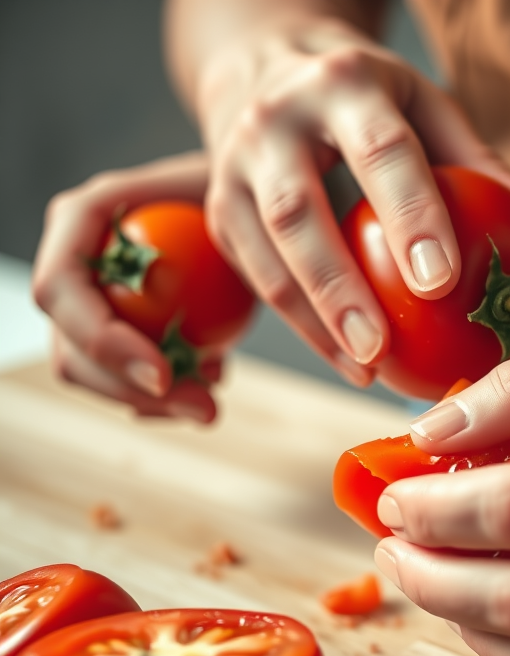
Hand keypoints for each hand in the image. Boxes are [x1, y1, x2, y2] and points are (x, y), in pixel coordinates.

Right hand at [32, 152, 220, 422]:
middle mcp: (74, 260)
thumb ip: (225, 239)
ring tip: (214, 395)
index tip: (164, 376)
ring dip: (155, 402)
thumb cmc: (242, 184)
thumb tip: (238, 303)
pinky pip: (125, 380)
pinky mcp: (117, 329)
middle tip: (208, 410)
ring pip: (96, 376)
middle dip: (134, 393)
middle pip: (71, 349)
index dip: (102, 341)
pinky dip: (167, 395)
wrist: (241, 191)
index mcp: (83, 218)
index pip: (60, 290)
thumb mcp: (238, 198)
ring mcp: (90, 300)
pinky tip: (213, 378)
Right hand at [191, 12, 509, 386]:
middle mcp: (276, 121)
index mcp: (344, 83)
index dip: (409, 215)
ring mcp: (234, 167)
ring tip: (366, 369)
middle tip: (384, 347)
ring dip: (314, 323)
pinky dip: (302, 327)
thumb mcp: (426, 108)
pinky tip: (347, 360)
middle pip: (300, 211)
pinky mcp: (220, 211)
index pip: (381, 151)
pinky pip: (256, 279)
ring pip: (266, 255)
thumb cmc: (369, 101)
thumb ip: (480, 162)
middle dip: (339, 286)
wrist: (267, 72)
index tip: (440, 281)